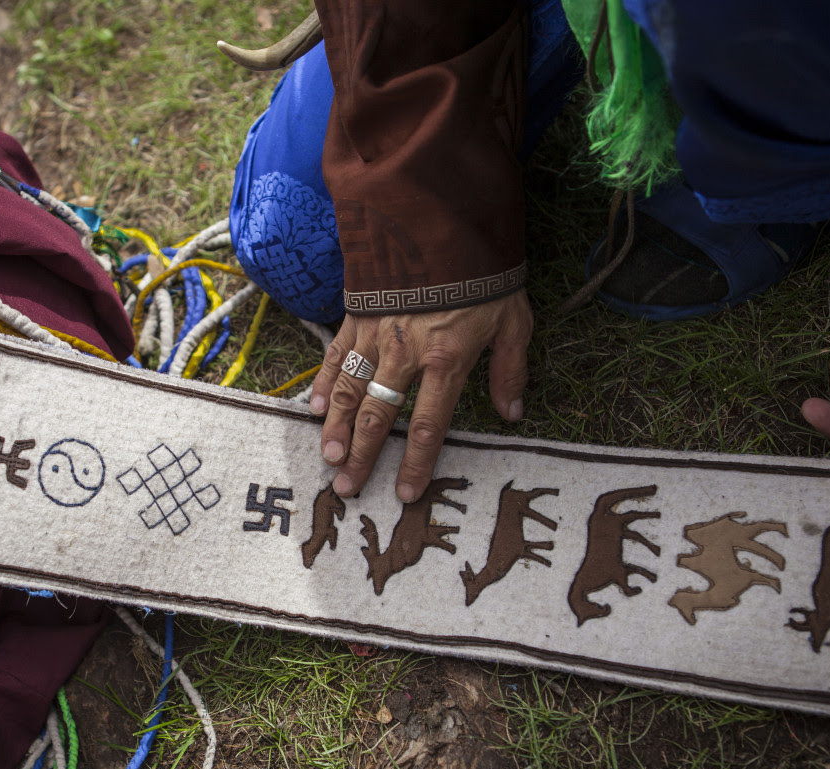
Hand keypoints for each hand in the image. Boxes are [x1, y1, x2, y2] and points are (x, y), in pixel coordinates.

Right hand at [309, 291, 532, 501]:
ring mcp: (377, 332)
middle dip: (364, 455)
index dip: (417, 463)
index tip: (405, 494)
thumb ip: (510, 370)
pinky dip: (325, 382)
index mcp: (448, 359)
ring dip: (338, 427)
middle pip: (381, 415)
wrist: (445, 214)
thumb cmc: (484, 271)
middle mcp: (407, 351)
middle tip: (348, 488)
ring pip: (352, 390)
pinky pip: (336, 353)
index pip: (430, 424)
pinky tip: (315, 408)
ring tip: (328, 457)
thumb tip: (512, 413)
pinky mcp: (358, 312)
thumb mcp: (513, 319)